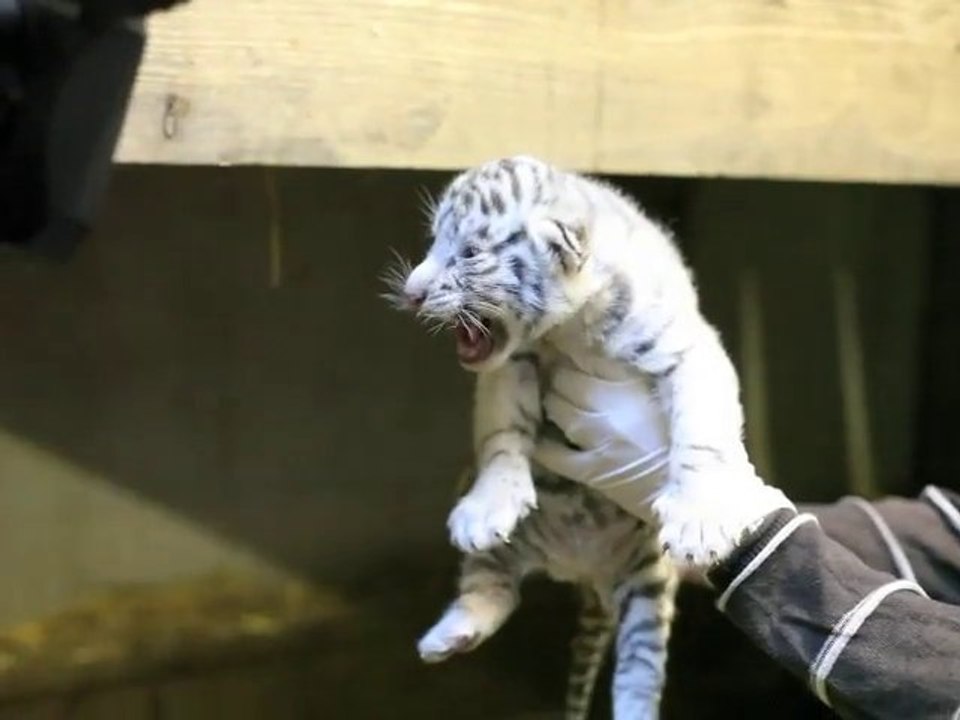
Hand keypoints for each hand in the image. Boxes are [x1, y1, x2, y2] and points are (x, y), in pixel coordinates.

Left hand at [533, 359, 795, 565]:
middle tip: (556, 372)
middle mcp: (612, 404)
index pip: (590, 355)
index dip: (574, 350)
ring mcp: (599, 438)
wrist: (710, 496)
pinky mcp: (593, 470)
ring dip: (550, 401)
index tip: (566, 345)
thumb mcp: (679, 395)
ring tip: (551, 397)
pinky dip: (543, 445)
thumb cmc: (700, 442)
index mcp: (637, 382)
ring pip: (556, 407)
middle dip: (558, 374)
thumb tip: (622, 348)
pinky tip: (539, 438)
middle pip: (565, 378)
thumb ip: (645, 375)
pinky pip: (554, 454)